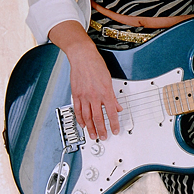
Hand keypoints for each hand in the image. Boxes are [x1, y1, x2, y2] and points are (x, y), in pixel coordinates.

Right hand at [48, 20, 121, 139]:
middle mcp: (94, 96)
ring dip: (90, 128)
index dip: (114, 124)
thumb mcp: (109, 80)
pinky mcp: (76, 94)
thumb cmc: (96, 65)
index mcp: (105, 92)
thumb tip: (117, 107)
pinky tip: (83, 124)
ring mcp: (84, 96)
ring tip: (93, 135)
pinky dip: (80, 119)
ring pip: (87, 116)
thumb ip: (112, 96)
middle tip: (103, 137)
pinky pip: (77, 110)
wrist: (82, 57)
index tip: (115, 131)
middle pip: (98, 118)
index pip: (111, 113)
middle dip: (101, 129)